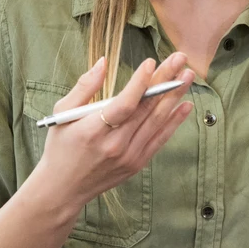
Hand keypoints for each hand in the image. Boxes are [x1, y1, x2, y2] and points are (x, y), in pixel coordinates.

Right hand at [30, 53, 194, 207]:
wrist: (63, 188)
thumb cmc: (60, 147)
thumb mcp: (62, 113)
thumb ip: (84, 87)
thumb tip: (102, 62)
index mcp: (93, 131)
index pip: (124, 105)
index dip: (139, 84)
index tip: (151, 62)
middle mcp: (114, 146)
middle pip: (146, 109)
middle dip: (165, 81)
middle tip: (180, 59)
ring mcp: (129, 157)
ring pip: (157, 122)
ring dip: (174, 97)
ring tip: (188, 76)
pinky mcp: (137, 164)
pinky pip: (159, 139)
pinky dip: (174, 122)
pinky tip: (185, 104)